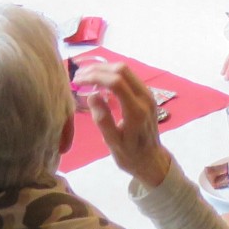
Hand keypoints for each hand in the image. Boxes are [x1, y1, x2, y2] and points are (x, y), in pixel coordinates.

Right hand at [75, 62, 171, 187]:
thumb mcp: (112, 142)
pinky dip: (112, 75)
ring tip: (84, 77)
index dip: (95, 77)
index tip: (77, 80)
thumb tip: (91, 95)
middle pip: (122, 70)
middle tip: (78, 76)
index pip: (116, 82)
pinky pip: (129, 77)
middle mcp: (145, 97)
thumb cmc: (130, 154)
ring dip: (104, 70)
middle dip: (98, 69)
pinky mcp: (146, 94)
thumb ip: (102, 119)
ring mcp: (147, 94)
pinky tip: (98, 82)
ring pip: (126, 71)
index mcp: (136, 110)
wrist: (152, 159)